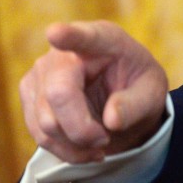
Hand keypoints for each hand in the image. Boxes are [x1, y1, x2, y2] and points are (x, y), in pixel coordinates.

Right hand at [19, 20, 168, 163]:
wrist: (121, 96)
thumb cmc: (138, 86)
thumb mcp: (152, 93)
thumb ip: (136, 104)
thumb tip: (112, 119)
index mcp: (103, 39)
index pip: (83, 36)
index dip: (68, 35)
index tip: (56, 32)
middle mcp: (64, 52)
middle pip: (58, 95)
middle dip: (82, 130)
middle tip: (104, 141)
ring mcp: (40, 72)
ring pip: (46, 122)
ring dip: (75, 145)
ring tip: (99, 143)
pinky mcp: (30, 93)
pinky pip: (39, 133)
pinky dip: (64, 149)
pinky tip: (84, 148)